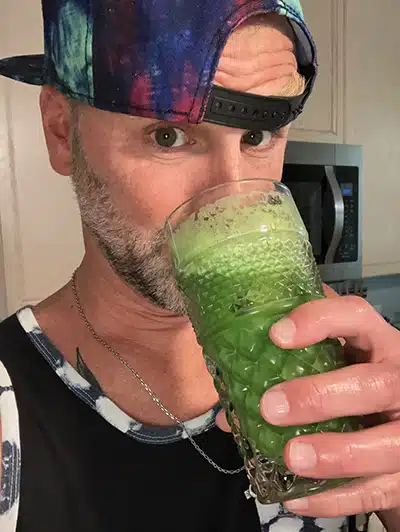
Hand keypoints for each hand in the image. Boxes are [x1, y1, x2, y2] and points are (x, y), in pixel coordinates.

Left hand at [217, 294, 399, 521]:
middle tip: (272, 407)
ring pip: (387, 443)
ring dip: (336, 453)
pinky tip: (297, 496)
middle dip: (321, 396)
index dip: (319, 321)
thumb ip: (287, 378)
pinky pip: (378, 490)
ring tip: (291, 457)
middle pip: (375, 385)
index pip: (356, 316)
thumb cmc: (356, 386)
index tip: (276, 335)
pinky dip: (337, 496)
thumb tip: (229, 413)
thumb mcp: (333, 368)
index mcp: (377, 344)